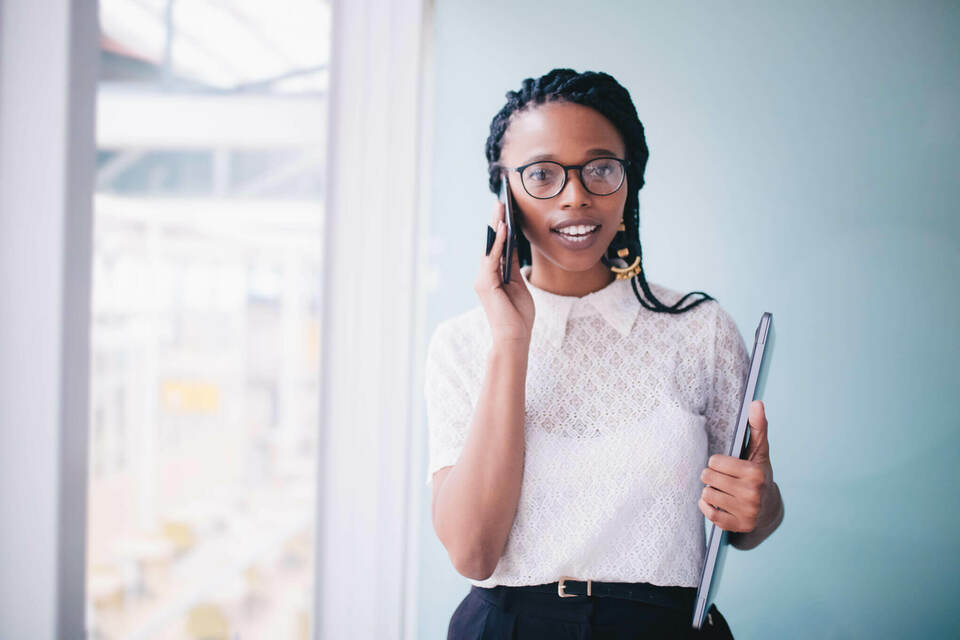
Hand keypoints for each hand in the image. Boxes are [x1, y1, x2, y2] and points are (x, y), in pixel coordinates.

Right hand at [474, 199, 534, 345]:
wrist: (515, 337)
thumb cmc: (518, 315)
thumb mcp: (519, 284)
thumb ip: (512, 265)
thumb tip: (513, 245)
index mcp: (491, 277)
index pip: (495, 248)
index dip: (498, 230)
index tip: (504, 211)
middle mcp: (482, 276)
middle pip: (489, 244)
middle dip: (494, 222)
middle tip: (499, 202)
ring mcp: (482, 280)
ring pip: (489, 248)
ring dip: (495, 227)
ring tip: (501, 209)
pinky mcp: (485, 283)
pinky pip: (492, 259)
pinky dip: (498, 243)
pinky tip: (504, 230)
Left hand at [698, 400, 778, 532]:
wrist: (769, 509)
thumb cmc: (758, 474)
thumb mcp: (759, 451)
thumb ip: (757, 426)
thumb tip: (756, 402)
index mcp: (755, 473)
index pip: (714, 461)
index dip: (718, 462)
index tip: (729, 466)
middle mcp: (752, 494)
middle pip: (708, 477)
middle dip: (713, 476)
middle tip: (724, 479)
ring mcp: (745, 512)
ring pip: (706, 494)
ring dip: (711, 491)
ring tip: (724, 491)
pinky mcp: (737, 526)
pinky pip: (708, 514)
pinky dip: (708, 507)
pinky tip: (719, 503)